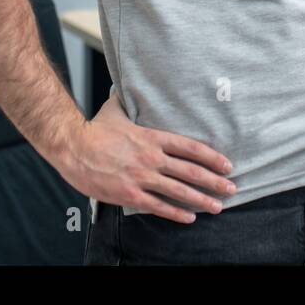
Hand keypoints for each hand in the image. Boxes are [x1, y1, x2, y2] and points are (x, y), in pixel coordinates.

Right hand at [60, 95, 235, 222]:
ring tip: (217, 206)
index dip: (211, 157)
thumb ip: (127, 103)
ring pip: (179, 191)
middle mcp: (151, 158)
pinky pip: (158, 205)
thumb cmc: (93, 129)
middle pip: (190, 171)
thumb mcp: (115, 111)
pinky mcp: (129, 193)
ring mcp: (141, 176)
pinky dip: (176, 212)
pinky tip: (189, 217)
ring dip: (201, 199)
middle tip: (231, 188)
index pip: (190, 147)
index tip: (227, 164)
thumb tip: (126, 87)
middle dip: (214, 181)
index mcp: (152, 137)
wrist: (72, 146)